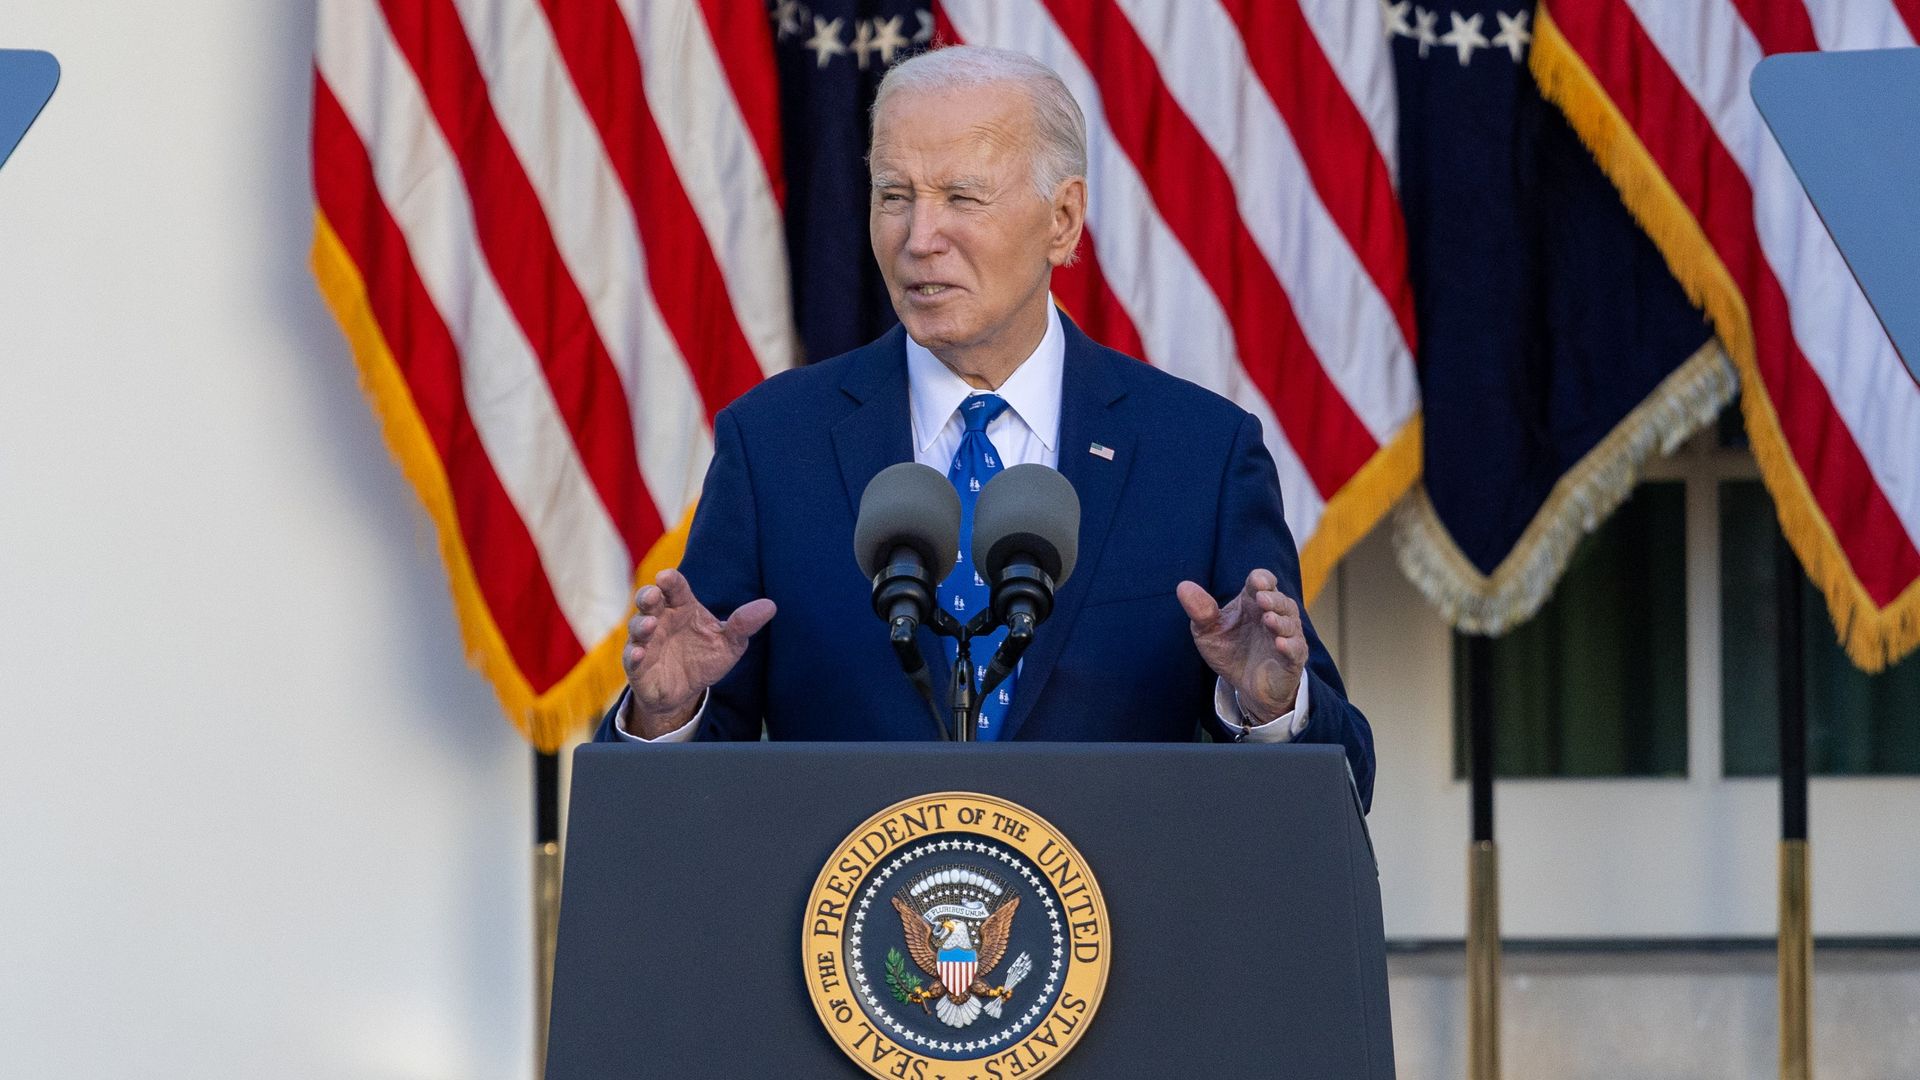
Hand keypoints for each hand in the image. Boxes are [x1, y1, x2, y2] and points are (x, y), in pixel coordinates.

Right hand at [622, 569, 775, 737]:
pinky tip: (639, 653)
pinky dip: (634, 655)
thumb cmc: (705, 658)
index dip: (670, 581)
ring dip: (641, 624)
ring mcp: (646, 641)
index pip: (675, 588)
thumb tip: (771, 606)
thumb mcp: (730, 643)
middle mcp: (661, 619)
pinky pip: (631, 657)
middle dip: (648, 595)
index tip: (667, 577)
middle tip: (653, 595)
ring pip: (637, 626)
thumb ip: (744, 624)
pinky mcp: (638, 665)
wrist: (687, 692)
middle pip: (649, 600)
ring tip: (650, 624)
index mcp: (682, 607)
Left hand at [1177, 569, 1308, 722]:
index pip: (1263, 581)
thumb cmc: (1230, 651)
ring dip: (1280, 621)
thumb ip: (1199, 610)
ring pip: (1290, 623)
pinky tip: (1280, 644)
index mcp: (1254, 602)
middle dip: (1273, 599)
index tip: (1256, 582)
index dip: (1262, 579)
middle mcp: (1274, 615)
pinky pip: (1296, 650)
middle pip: (1281, 600)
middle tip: (1262, 599)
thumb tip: (1183, 586)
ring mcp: (1286, 636)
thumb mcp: (1208, 631)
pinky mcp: (1292, 659)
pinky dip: (1290, 646)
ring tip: (1268, 620)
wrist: (1244, 686)